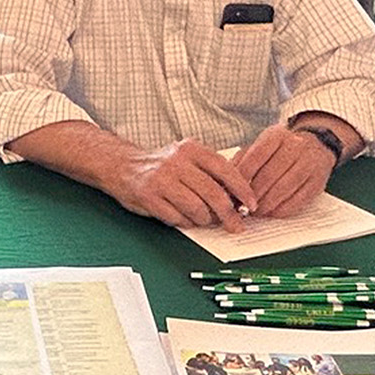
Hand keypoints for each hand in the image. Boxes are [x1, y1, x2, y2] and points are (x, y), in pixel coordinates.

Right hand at [108, 139, 256, 228]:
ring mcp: (161, 179)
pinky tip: (183, 218)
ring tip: (202, 219)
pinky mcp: (148, 196)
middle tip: (235, 225)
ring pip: (196, 209)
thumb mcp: (187, 159)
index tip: (252, 205)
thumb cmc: (163, 167)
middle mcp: (176, 161)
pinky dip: (184, 222)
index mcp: (191, 149)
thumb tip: (240, 198)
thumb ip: (211, 173)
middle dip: (228, 214)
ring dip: (204, 220)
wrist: (122, 166)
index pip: (225, 170)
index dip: (242, 190)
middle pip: (213, 193)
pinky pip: (176, 217)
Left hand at [234, 124, 333, 216]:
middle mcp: (295, 146)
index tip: (232, 191)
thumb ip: (243, 160)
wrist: (316, 146)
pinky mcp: (318, 181)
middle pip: (269, 175)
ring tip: (255, 212)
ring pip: (283, 189)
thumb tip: (227, 183)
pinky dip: (282, 210)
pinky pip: (298, 200)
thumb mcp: (262, 145)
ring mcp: (310, 163)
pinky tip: (272, 212)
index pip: (255, 157)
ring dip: (266, 204)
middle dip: (253, 195)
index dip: (242, 178)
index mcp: (277, 135)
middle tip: (242, 207)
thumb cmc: (281, 149)